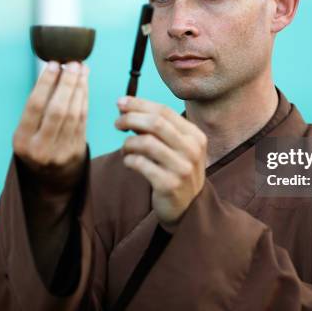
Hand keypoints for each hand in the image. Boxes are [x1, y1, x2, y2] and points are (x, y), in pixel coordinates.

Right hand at [13, 61, 88, 196]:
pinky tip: (84, 84)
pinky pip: (83, 119)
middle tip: (73, 63)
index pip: (35, 106)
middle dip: (67, 83)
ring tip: (81, 69)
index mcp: (22, 140)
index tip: (53, 64)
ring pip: (74, 113)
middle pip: (58, 109)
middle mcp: (41, 148)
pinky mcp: (77, 150)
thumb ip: (38, 105)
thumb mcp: (27, 130)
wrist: (51, 176)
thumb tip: (53, 69)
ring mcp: (61, 151)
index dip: (45, 83)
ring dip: (79, 88)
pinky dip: (84, 99)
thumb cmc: (36, 143)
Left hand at [115, 96, 206, 231]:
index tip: (119, 102)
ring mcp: (182, 168)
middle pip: (155, 123)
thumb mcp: (176, 147)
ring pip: (146, 143)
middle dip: (130, 118)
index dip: (139, 104)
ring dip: (128, 143)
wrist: (189, 208)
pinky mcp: (169, 184)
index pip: (164, 111)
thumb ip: (157, 128)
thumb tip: (126, 106)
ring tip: (125, 149)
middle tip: (117, 123)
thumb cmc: (176, 171)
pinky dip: (129, 160)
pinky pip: (140, 164)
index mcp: (195, 136)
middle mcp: (192, 150)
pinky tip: (129, 163)